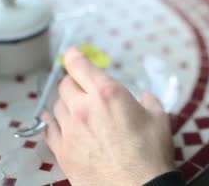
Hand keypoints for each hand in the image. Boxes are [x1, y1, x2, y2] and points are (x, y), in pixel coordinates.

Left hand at [42, 48, 174, 185]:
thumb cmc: (150, 153)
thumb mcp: (159, 118)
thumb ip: (148, 101)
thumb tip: (144, 98)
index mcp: (106, 93)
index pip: (79, 65)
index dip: (74, 56)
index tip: (71, 53)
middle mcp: (83, 107)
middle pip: (65, 85)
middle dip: (72, 82)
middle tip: (80, 85)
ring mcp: (69, 130)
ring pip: (55, 106)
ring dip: (64, 103)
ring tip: (74, 107)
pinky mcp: (62, 151)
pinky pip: (49, 129)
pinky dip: (53, 122)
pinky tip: (56, 122)